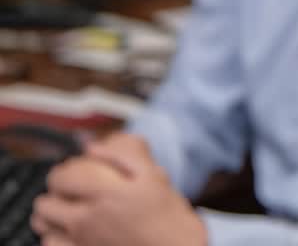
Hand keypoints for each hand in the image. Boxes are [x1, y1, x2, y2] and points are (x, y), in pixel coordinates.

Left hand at [31, 133, 206, 245]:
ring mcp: (82, 242)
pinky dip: (55, 237)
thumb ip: (123, 155)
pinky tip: (71, 233)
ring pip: (43, 226)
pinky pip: (50, 245)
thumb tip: (92, 148)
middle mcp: (88, 219)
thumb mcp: (155, 176)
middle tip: (72, 193)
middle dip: (56, 194)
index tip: (75, 173)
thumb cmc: (168, 217)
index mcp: (107, 194)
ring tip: (68, 212)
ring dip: (51, 216)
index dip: (64, 172)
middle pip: (45, 203)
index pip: (61, 177)